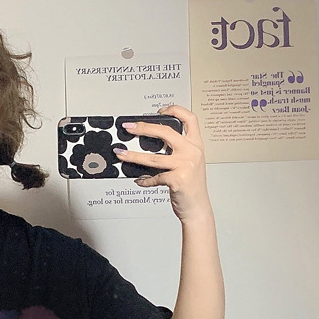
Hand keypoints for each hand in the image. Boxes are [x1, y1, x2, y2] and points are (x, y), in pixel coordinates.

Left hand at [114, 105, 209, 221]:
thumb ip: (177, 152)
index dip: (175, 110)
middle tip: (129, 127)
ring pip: (153, 157)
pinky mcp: (177, 179)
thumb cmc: (191, 187)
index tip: (160, 111)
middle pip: (166, 132)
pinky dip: (144, 180)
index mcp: (196, 145)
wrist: (197, 208)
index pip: (190, 119)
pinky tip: (139, 180)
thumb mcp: (189, 164)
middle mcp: (192, 152)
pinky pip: (154, 177)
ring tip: (121, 153)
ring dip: (133, 156)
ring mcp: (185, 165)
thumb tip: (151, 146)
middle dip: (144, 128)